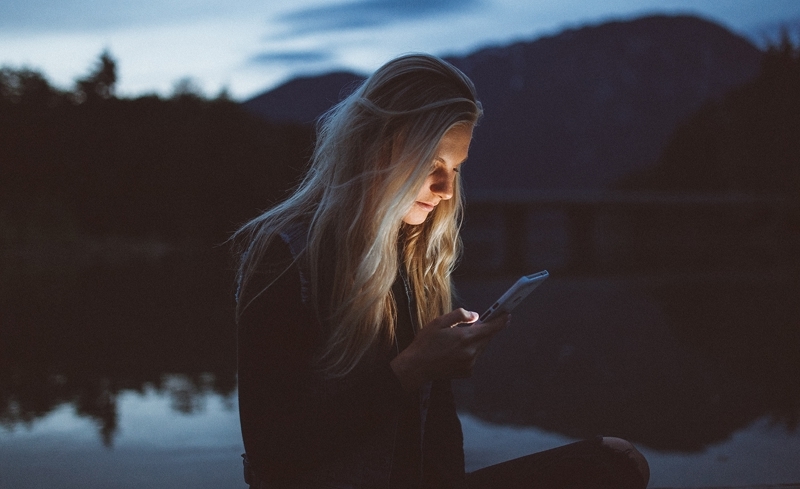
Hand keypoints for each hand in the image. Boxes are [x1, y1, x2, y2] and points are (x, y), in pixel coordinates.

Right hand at [390, 308, 508, 390]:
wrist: (417, 367)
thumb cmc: (426, 343)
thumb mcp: (439, 322)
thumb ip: (459, 316)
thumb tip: (476, 316)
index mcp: (465, 338)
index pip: (490, 328)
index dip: (501, 321)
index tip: (507, 315)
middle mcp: (470, 352)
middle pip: (487, 338)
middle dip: (486, 330)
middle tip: (479, 323)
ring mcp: (470, 364)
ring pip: (481, 348)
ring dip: (476, 341)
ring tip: (460, 338)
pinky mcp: (467, 372)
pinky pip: (474, 358)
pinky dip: (470, 352)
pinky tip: (455, 351)